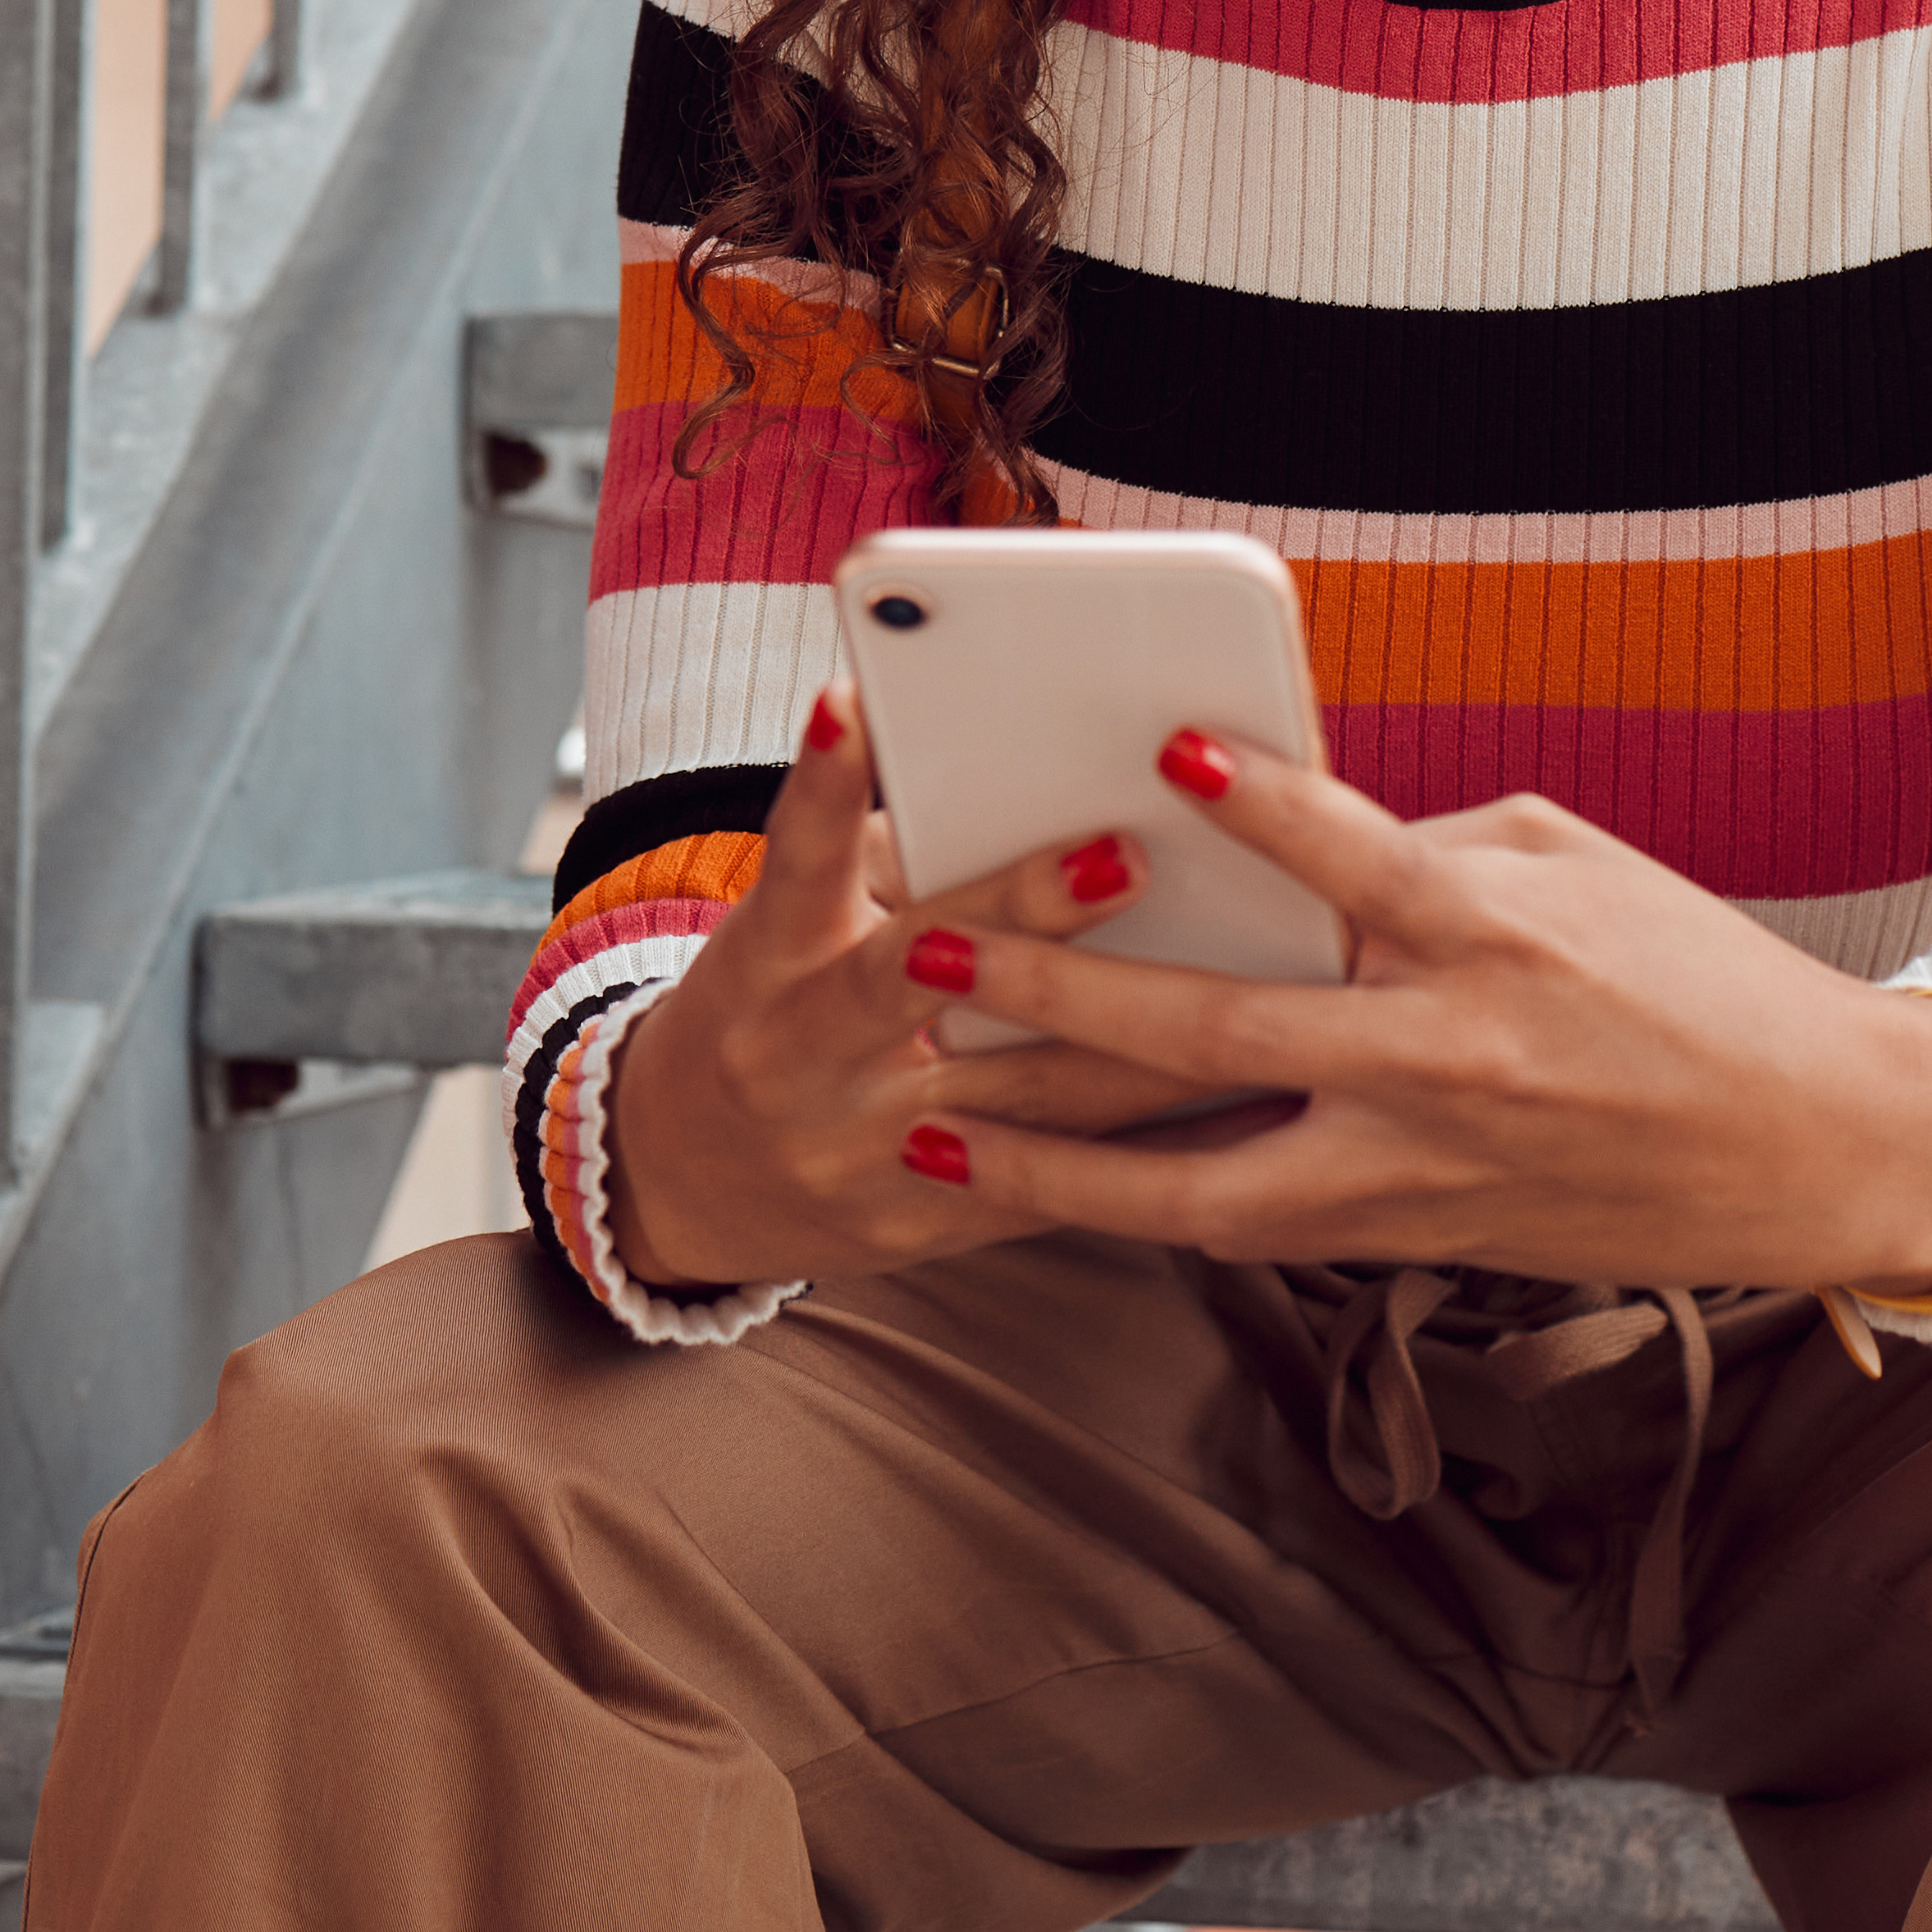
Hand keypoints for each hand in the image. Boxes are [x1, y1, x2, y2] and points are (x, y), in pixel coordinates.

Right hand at [600, 690, 1231, 1295]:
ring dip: (1136, 1042)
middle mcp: (803, 1057)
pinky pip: (1055, 1188)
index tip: (852, 703)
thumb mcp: (787, 926)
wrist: (684, 1181)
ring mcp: (864, 1152)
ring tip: (1242, 983)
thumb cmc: (768, 1006)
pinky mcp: (925, 1227)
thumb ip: (887, 862)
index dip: (823, 784)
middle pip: (912, 980)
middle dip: (1024, 917)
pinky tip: (1247, 1109)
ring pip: (1021, 1097)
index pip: (797, 858)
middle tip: (1129, 856)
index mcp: (769, 959)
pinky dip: (1152, 1150)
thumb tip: (1028, 774)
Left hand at [908, 736, 1931, 1295]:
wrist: (1809, 1147)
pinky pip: (1256, 1225)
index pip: (1354, 860)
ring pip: (1201, 1187)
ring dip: (1054, 1166)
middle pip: (1219, 1033)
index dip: (1258, 801)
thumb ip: (1422, 852)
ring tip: (932, 1134)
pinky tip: (1055, 1184)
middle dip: (1055, 990)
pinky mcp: (1421, 1238)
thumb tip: (1285, 842)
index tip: (1159, 749)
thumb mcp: (1572, 865)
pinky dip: (1150, 1206)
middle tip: (928, 948)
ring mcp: (1425, 1168)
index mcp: (1497, 939)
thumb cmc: (1694, 977)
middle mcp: (1446, 1062)